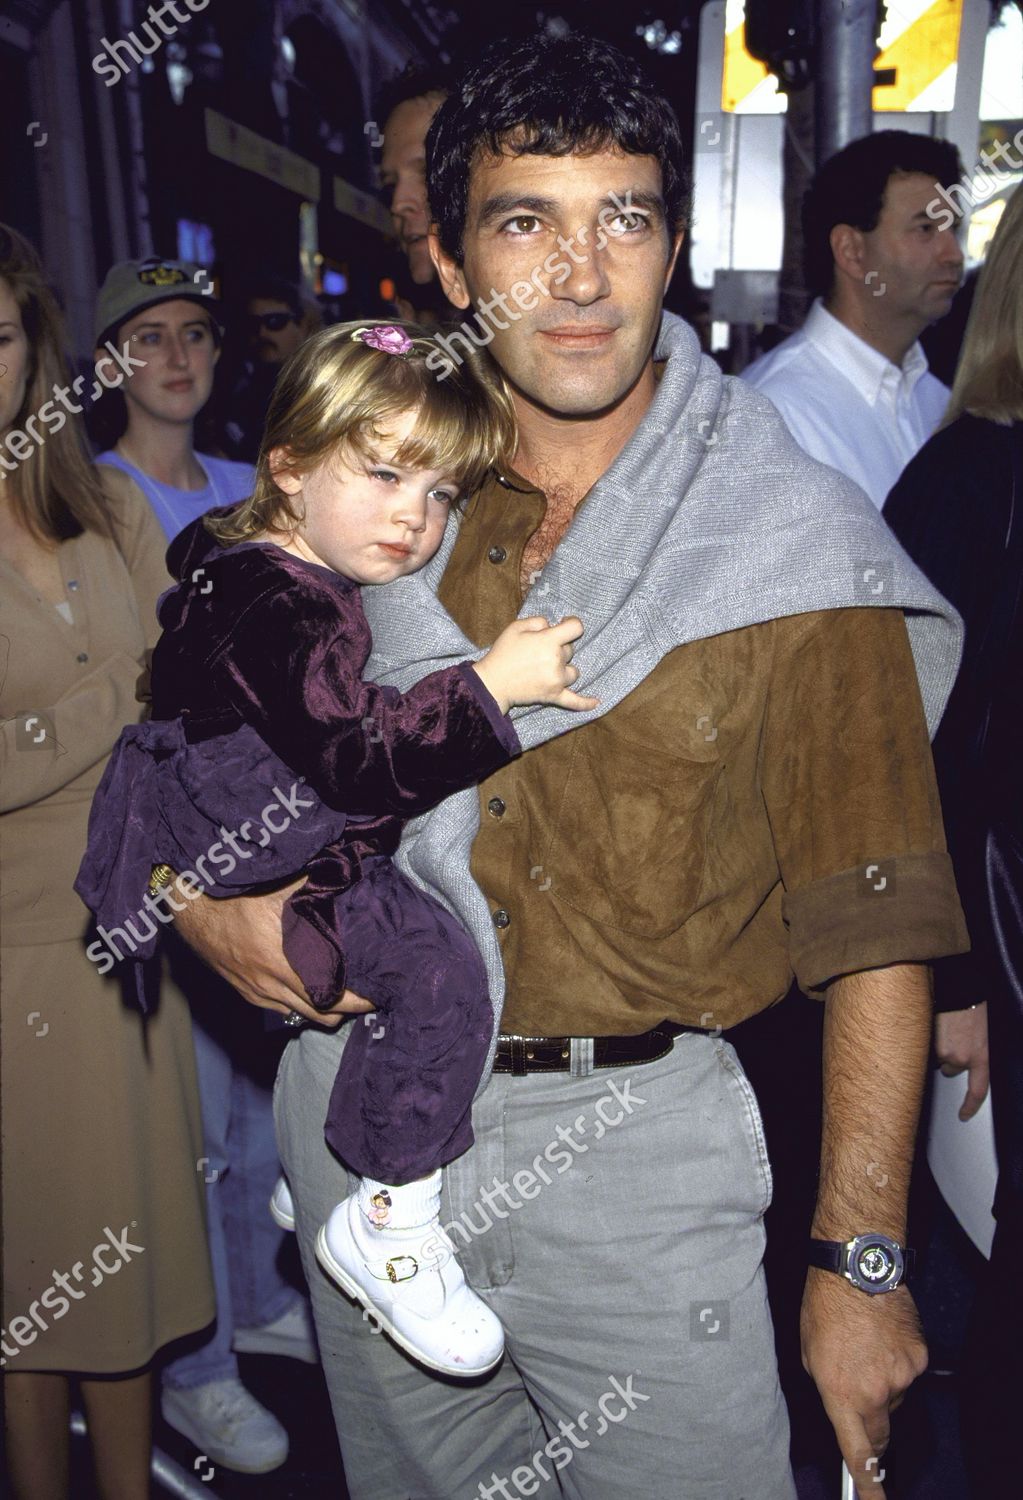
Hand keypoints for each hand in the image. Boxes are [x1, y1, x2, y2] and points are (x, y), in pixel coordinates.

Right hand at [172, 876, 373, 1022]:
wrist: (191, 907)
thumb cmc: (235, 893)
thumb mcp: (278, 886)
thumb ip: (315, 886)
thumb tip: (349, 874)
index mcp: (282, 960)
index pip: (331, 995)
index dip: (358, 999)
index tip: (378, 992)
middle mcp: (270, 984)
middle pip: (320, 1014)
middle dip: (347, 1009)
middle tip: (367, 995)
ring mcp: (256, 992)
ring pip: (301, 1016)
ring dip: (324, 1009)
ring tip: (344, 993)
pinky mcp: (246, 993)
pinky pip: (281, 1010)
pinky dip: (301, 1005)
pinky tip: (311, 989)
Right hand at [472, 615, 598, 712]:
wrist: (493, 683)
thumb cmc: (503, 653)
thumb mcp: (516, 627)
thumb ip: (538, 621)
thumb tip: (552, 626)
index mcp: (549, 641)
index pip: (576, 628)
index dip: (571, 623)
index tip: (565, 625)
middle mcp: (557, 661)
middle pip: (571, 650)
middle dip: (558, 648)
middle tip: (537, 651)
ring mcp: (557, 681)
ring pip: (573, 671)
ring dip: (564, 668)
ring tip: (546, 669)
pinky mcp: (554, 696)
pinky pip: (575, 701)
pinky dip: (585, 703)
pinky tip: (596, 702)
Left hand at [801, 1269, 926, 1499]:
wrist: (858, 1267)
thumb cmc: (825, 1304)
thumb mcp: (810, 1352)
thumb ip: (828, 1388)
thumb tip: (845, 1406)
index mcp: (841, 1393)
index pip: (858, 1450)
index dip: (868, 1482)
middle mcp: (875, 1391)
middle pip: (880, 1430)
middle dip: (870, 1423)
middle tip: (859, 1393)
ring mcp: (901, 1376)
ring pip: (894, 1397)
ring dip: (881, 1382)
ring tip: (865, 1345)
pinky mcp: (919, 1359)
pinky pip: (908, 1373)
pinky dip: (897, 1361)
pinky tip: (883, 1336)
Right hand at [936, 1003, 988, 1119]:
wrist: (960, 989)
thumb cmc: (974, 1006)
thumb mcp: (984, 1032)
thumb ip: (976, 1051)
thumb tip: (967, 1061)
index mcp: (983, 1056)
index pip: (978, 1090)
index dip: (971, 1106)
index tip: (964, 1115)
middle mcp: (964, 1058)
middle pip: (952, 1070)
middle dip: (950, 1059)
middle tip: (952, 1039)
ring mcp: (946, 1052)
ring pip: (937, 1058)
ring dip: (939, 1047)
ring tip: (945, 1029)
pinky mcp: (931, 1044)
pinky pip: (926, 1048)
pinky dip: (928, 1040)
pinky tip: (936, 1026)